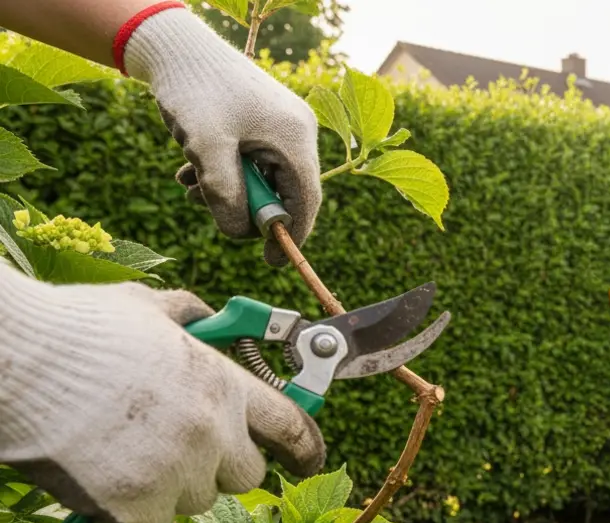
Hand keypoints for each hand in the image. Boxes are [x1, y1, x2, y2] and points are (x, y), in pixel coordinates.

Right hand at [0, 270, 325, 522]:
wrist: (12, 361)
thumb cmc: (73, 330)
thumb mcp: (145, 308)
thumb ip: (191, 319)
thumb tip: (210, 320)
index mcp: (223, 385)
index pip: (292, 428)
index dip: (305, 447)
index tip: (309, 459)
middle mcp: (210, 434)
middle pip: (245, 476)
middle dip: (219, 465)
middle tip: (177, 446)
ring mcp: (174, 475)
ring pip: (193, 500)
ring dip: (169, 485)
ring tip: (120, 446)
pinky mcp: (134, 510)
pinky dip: (126, 508)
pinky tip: (96, 470)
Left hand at [123, 8, 320, 266]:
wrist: (175, 46)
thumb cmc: (195, 90)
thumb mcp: (207, 149)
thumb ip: (225, 195)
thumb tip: (238, 234)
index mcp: (295, 138)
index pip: (306, 200)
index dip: (291, 236)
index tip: (272, 261)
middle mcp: (295, 132)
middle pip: (282, 190)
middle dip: (245, 206)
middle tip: (211, 212)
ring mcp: (278, 126)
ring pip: (261, 177)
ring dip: (226, 189)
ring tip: (190, 186)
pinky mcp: (258, 122)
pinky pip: (248, 160)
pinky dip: (222, 171)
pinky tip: (190, 168)